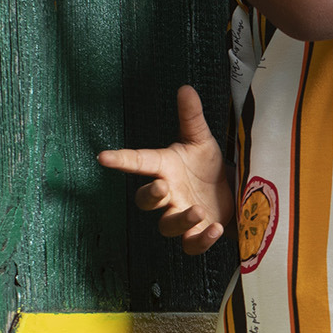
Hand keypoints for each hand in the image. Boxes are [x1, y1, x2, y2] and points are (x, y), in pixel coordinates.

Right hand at [97, 85, 234, 254]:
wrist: (230, 192)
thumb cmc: (206, 167)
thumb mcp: (201, 141)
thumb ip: (191, 117)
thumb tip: (186, 88)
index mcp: (164, 168)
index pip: (138, 162)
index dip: (121, 160)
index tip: (103, 156)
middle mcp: (168, 194)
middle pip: (145, 200)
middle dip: (150, 195)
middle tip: (161, 186)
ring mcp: (180, 216)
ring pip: (168, 226)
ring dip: (181, 220)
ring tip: (198, 209)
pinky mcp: (196, 233)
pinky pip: (191, 244)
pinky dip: (202, 240)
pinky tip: (215, 228)